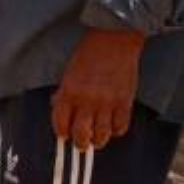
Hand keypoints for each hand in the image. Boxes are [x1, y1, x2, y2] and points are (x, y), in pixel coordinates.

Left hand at [52, 29, 144, 149]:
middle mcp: (87, 101)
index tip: (64, 135)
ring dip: (98, 140)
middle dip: (80, 143)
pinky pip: (120, 127)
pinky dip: (116, 131)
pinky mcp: (125, 103)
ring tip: (97, 139)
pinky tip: (113, 126)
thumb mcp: (69, 72)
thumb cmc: (89, 53)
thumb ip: (64, 92)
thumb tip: (59, 108)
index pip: (60, 122)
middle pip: (81, 135)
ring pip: (101, 135)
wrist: (114, 40)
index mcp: (69, 91)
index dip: (62, 132)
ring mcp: (107, 103)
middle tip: (81, 144)